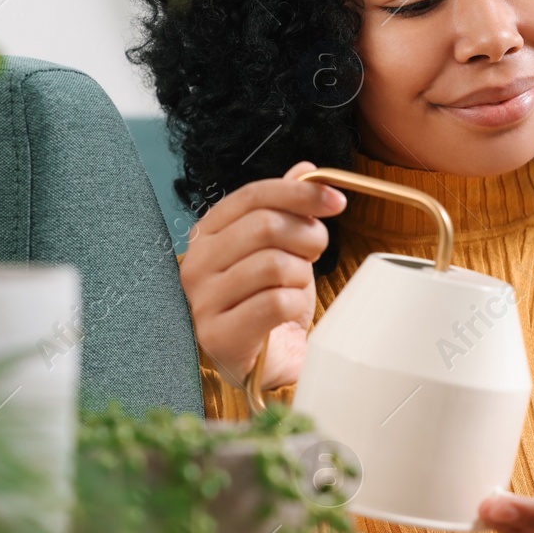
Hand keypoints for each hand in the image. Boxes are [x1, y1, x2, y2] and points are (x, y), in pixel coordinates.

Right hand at [179, 161, 345, 387]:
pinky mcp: (218, 335)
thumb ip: (286, 210)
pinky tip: (288, 313)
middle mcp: (197, 263)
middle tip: (315, 254)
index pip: (253, 195)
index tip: (336, 200)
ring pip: (274, 264)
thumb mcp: (282, 250)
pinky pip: (275, 303)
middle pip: (265, 225)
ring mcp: (202, 301)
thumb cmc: (269, 304)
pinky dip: (295, 305)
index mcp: (208, 234)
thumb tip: (306, 169)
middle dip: (306, 237)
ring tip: (296, 287)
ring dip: (301, 275)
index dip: (299, 192)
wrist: (265, 363)